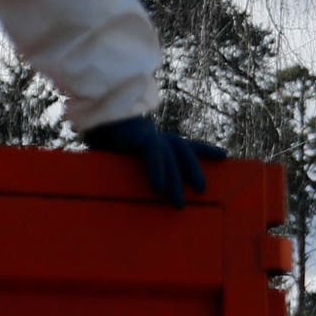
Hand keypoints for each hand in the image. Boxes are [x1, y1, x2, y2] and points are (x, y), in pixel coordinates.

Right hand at [82, 116, 226, 206]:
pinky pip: (153, 153)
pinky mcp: (140, 134)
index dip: (205, 149)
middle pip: (183, 149)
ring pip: (171, 155)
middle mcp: (156, 134)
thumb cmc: (101, 135)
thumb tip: (135, 189)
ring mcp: (149, 133)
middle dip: (194, 168)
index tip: (224, 155)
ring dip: (176, 179)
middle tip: (202, 189)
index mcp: (154, 137)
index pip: (185, 144)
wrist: (90, 112)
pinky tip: (159, 188)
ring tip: (178, 203)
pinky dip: (158, 170)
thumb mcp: (119, 153)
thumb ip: (129, 166)